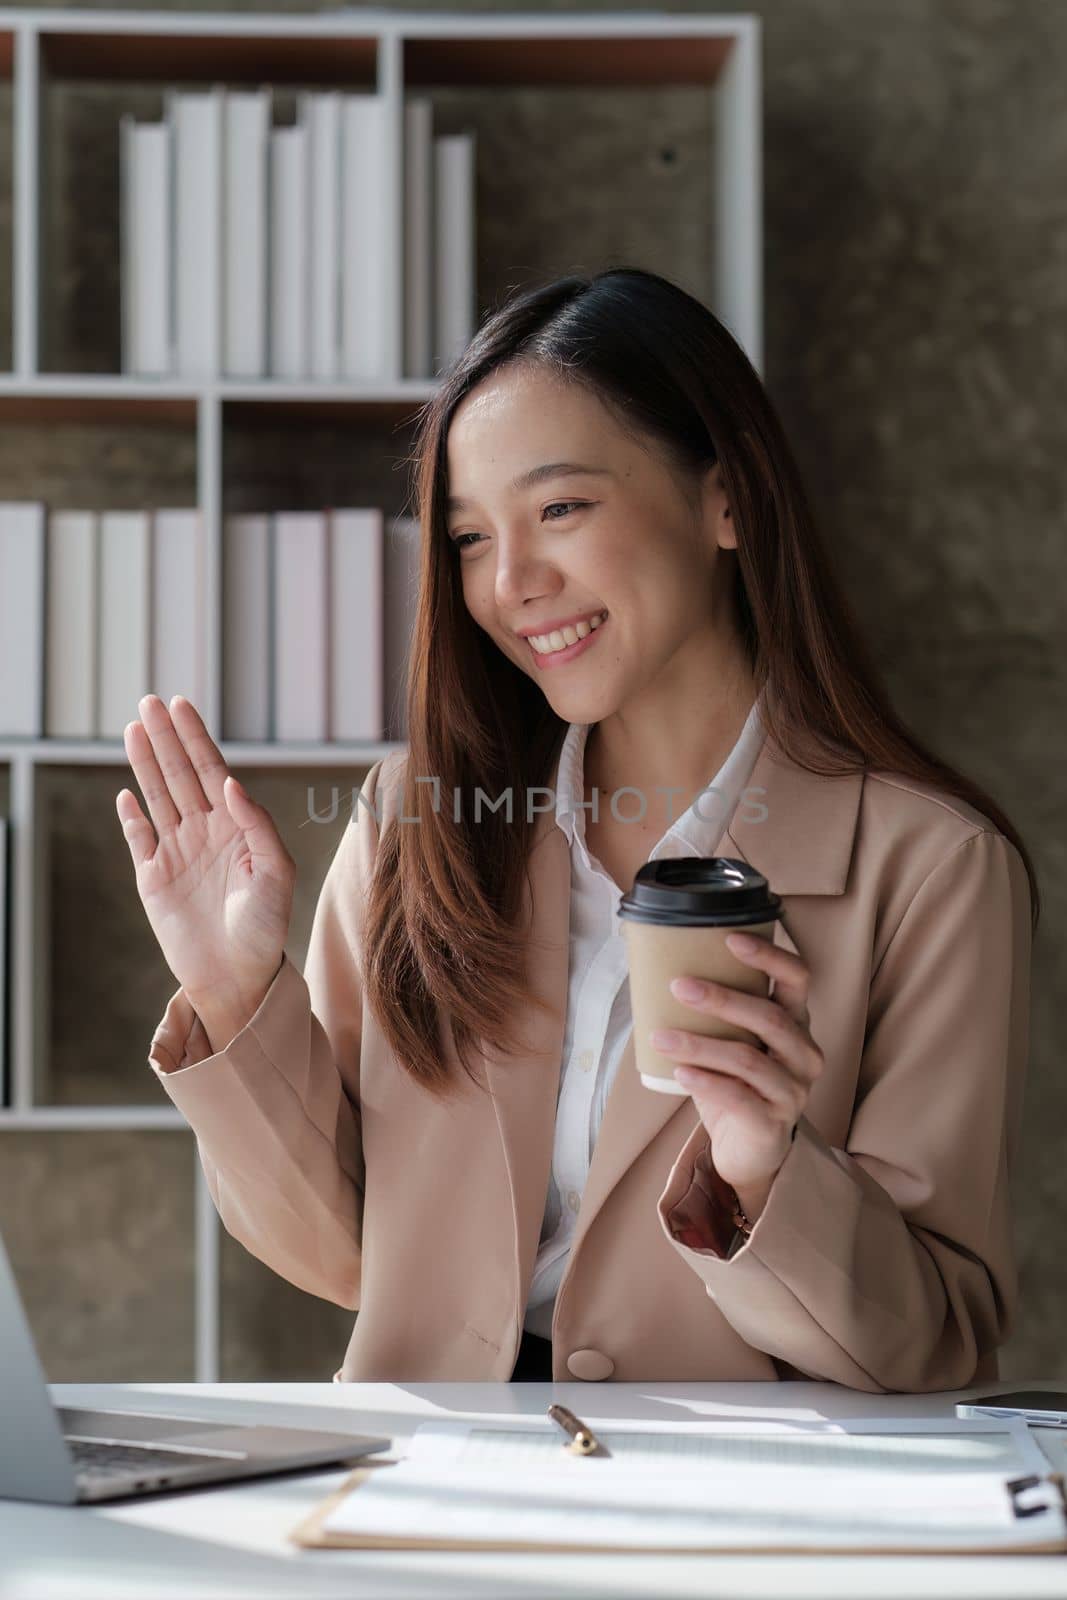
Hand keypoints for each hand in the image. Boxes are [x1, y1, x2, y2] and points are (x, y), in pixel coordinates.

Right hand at [116, 693, 295, 1023]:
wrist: (239, 977)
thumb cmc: (266, 927)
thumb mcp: (276, 873)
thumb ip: (258, 825)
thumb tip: (232, 784)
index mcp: (236, 827)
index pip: (212, 772)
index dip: (196, 739)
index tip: (182, 706)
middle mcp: (205, 833)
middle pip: (181, 775)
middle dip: (165, 738)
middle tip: (149, 701)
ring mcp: (177, 853)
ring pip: (158, 797)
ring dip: (145, 764)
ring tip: (134, 728)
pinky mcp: (153, 879)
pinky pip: (139, 839)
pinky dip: (131, 816)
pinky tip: (125, 792)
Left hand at [649, 932, 823, 1199]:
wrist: (748, 1150)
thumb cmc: (735, 1085)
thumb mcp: (732, 1043)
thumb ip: (714, 1015)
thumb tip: (658, 972)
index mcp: (797, 1024)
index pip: (798, 979)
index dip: (769, 957)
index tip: (730, 938)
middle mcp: (804, 1054)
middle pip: (770, 1018)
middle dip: (722, 999)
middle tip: (679, 986)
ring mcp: (794, 1091)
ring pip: (748, 1059)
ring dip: (700, 1045)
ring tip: (661, 1037)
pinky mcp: (774, 1124)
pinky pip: (739, 1098)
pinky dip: (706, 1082)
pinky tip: (679, 1073)